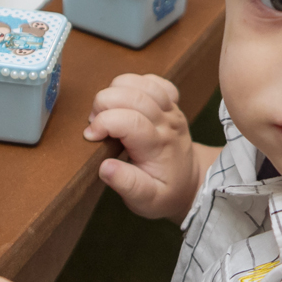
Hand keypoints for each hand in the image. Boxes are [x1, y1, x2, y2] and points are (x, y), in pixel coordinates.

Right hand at [84, 74, 198, 220]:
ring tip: (107, 111)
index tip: (91, 137)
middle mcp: (167, 122)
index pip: (130, 121)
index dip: (104, 122)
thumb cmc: (165, 192)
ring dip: (116, 90)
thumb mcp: (146, 200)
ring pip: (141, 82)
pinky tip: (126, 101)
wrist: (190, 182)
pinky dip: (134, 84)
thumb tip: (105, 167)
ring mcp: (170, 109)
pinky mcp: (170, 103)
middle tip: (96, 124)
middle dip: (104, 103)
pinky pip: (153, 81)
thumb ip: (127, 185)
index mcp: (158, 145)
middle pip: (134, 95)